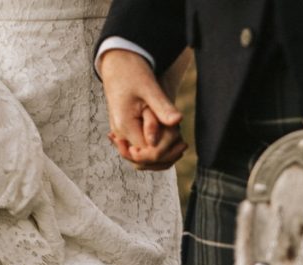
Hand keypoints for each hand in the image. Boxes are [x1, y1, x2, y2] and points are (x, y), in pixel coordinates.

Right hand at [100, 49, 187, 170]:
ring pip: (141, 161)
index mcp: (124, 125)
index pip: (147, 152)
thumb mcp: (150, 88)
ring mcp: (121, 135)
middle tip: (184, 143)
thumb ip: (162, 107)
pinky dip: (156, 152)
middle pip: (143, 161)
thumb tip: (176, 122)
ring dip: (161, 156)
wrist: (118, 64)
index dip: (166, 149)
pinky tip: (172, 145)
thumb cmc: (134, 72)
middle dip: (165, 155)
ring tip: (181, 145)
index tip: (180, 137)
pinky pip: (140, 152)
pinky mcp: (126, 133)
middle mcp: (120, 134)